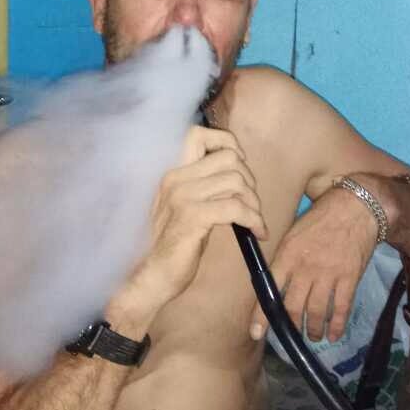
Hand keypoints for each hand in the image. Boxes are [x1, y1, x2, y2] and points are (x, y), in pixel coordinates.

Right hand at [126, 126, 266, 313]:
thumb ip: (203, 187)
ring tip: (254, 221)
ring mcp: (182, 196)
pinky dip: (254, 220)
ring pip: (236, 180)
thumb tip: (238, 176)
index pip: (198, 133)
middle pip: (229, 157)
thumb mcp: (184, 207)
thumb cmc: (172, 246)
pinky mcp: (193, 217)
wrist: (152, 276)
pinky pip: (236, 208)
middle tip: (251, 204)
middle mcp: (175, 178)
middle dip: (249, 179)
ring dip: (253, 202)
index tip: (239, 167)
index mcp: (173, 173)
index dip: (227, 143)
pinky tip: (257, 233)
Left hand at [250, 185, 377, 343]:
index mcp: (287, 255)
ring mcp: (328, 275)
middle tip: (290, 334)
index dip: (262, 314)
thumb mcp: (293, 232)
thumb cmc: (321, 217)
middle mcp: (305, 269)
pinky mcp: (349, 279)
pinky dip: (337, 326)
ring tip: (312, 336)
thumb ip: (284, 257)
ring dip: (312, 330)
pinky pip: (341, 309)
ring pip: (316, 313)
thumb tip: (273, 279)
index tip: (255, 333)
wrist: (356, 207)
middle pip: (292, 307)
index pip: (269, 289)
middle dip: (290, 326)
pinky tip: (334, 335)